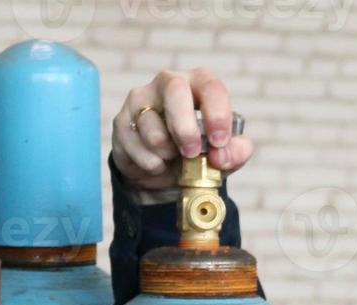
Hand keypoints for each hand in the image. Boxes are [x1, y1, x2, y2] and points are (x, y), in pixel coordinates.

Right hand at [112, 69, 254, 204]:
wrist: (159, 171)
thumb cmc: (195, 152)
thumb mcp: (222, 154)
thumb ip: (235, 152)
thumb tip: (222, 155)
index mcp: (198, 82)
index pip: (209, 86)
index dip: (217, 114)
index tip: (219, 142)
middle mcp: (167, 82)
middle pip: (175, 91)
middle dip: (185, 128)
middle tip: (192, 154)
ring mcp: (140, 100)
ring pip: (152, 128)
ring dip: (166, 153)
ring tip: (171, 159)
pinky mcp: (121, 120)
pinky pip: (134, 146)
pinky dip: (149, 163)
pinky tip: (155, 163)